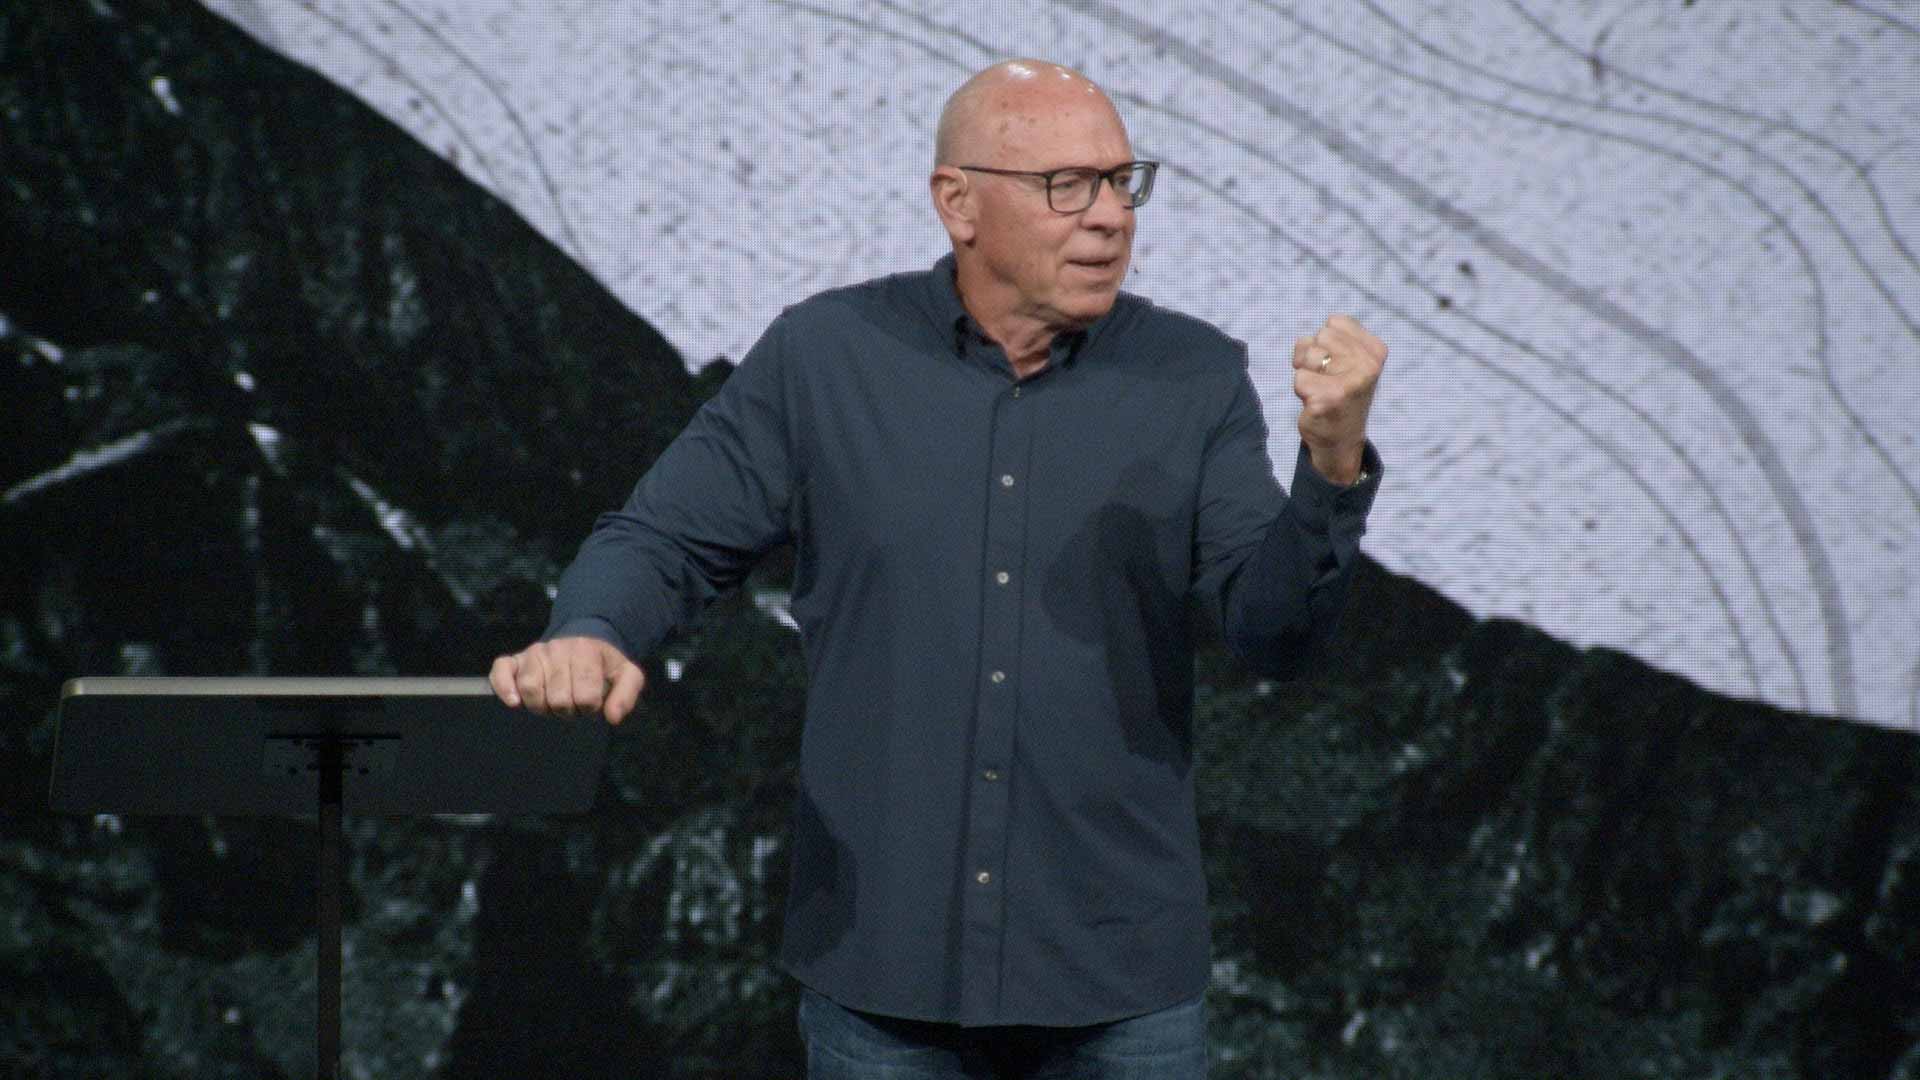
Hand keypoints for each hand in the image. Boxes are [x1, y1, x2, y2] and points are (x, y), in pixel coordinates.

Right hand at [489, 636, 646, 724]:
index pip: (585, 696)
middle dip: (567, 709)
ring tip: (553, 702)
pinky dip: (504, 688)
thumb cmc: (603, 665)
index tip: (592, 703)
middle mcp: (557, 649)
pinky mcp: (515, 660)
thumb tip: (612, 718)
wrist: (583, 641)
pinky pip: (501, 671)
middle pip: (558, 698)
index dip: (590, 708)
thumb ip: (626, 695)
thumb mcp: (626, 675)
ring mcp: (534, 653)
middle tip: (572, 703)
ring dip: (542, 706)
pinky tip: (514, 703)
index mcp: (586, 651)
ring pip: (531, 690)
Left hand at [1292, 313, 1385, 483]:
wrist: (1341, 439)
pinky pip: (1299, 378)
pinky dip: (1301, 390)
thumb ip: (1333, 337)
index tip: (1336, 363)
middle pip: (1320, 336)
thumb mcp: (1347, 358)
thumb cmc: (1338, 391)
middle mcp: (1369, 365)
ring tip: (1321, 389)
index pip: (1334, 322)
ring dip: (1307, 372)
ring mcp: (1350, 383)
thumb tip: (1306, 343)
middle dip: (1314, 356)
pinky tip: (1316, 403)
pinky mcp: (1329, 399)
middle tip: (1326, 379)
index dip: (1325, 341)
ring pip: (1308, 355)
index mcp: (1376, 350)